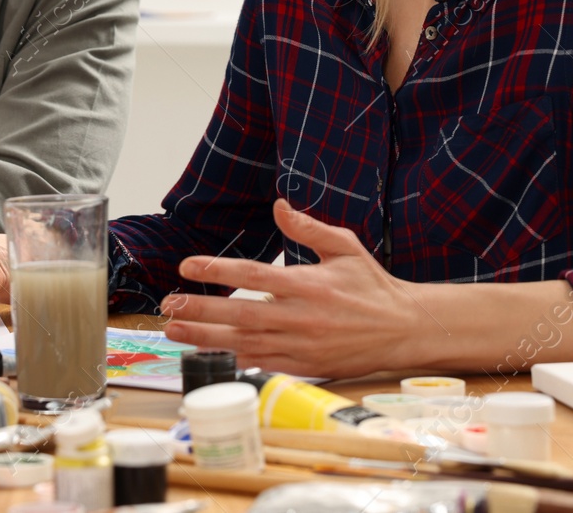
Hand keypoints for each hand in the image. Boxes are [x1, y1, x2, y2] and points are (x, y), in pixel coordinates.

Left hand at [160, 199, 427, 377]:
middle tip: (168, 304)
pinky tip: (208, 354)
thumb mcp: (345, 246)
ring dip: (206, 338)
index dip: (217, 271)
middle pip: (241, 314)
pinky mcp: (305, 366)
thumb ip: (308, 228)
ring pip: (245, 342)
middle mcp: (301, 316)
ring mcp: (302, 345)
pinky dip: (234, 359)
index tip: (188, 266)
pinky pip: (262, 363)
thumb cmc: (372, 285)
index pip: (253, 275)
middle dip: (200, 310)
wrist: (403, 328)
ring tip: (174, 330)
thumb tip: (279, 205)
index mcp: (308, 284)